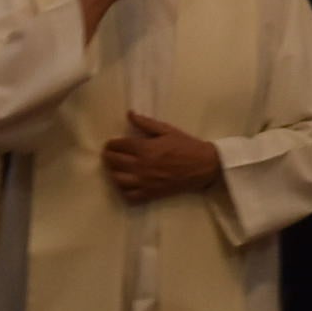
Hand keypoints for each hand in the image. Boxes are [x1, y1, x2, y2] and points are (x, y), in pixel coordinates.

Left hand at [104, 112, 221, 202]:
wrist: (203, 166)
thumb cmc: (186, 145)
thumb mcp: (166, 130)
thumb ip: (145, 123)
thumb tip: (129, 114)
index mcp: (145, 148)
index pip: (118, 145)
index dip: (111, 144)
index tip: (110, 143)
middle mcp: (141, 165)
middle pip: (114, 162)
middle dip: (108, 156)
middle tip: (109, 154)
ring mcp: (145, 181)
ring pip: (118, 180)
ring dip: (113, 173)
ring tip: (117, 168)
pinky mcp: (151, 193)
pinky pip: (130, 196)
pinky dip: (124, 191)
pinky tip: (127, 184)